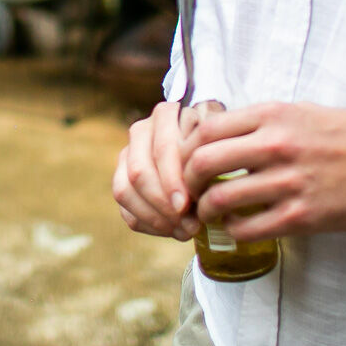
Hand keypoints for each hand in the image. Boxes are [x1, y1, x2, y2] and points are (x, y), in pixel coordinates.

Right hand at [112, 100, 212, 240]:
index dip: (171, 180)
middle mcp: (141, 130)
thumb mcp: (223, 137)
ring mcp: (128, 155)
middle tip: (189, 226)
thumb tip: (204, 180)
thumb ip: (213, 151)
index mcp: (165, 114)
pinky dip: (148, 224)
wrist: (209, 144)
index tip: (186, 206)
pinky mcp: (123, 179)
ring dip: (154, 218)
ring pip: (124, 191)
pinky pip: (125, 209)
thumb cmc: (219, 141)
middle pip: (139, 173)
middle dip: (162, 205)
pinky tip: (173, 230)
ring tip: (184, 231)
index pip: (161, 150)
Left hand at [183, 102, 345, 241]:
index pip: (206, 130)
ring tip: (209, 213)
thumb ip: (260, 121)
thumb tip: (217, 132)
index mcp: (272, 116)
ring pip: (221, 199)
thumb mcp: (300, 112)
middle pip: (203, 163)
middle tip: (189, 191)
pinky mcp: (301, 215)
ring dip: (207, 210)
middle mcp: (275, 146)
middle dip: (186, 181)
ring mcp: (288, 182)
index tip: (185, 161)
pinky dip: (234, 231)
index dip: (185, 149)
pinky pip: (248, 228)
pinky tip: (238, 227)